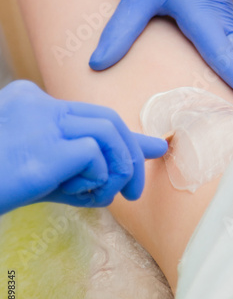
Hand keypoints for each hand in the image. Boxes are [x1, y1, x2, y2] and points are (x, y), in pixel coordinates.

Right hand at [0, 81, 166, 214]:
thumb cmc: (2, 186)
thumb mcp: (50, 170)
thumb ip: (91, 161)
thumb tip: (141, 158)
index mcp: (33, 102)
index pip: (93, 115)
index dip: (126, 136)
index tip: (152, 149)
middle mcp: (38, 103)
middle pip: (108, 119)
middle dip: (132, 154)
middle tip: (135, 191)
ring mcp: (40, 123)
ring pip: (109, 130)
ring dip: (122, 168)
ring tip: (109, 196)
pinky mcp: (44, 148)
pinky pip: (93, 154)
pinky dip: (97, 178)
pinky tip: (78, 193)